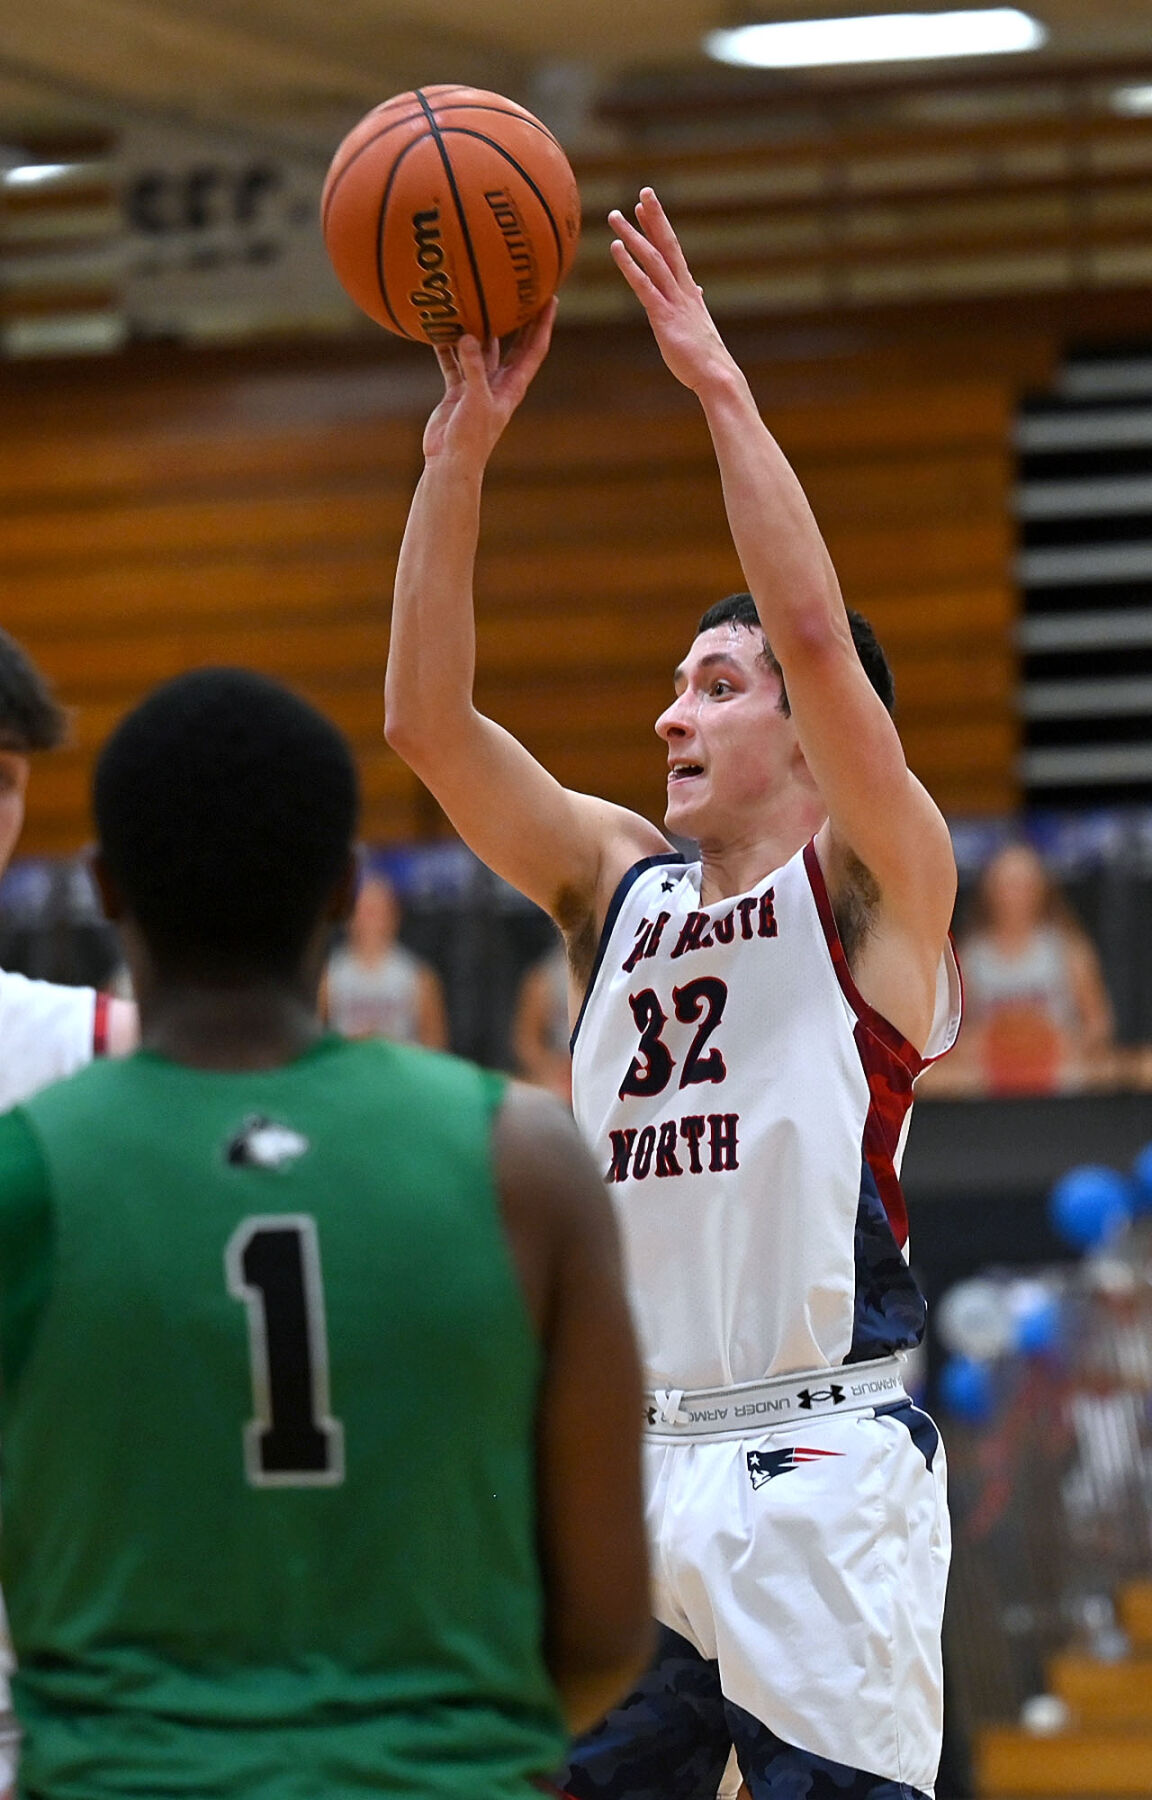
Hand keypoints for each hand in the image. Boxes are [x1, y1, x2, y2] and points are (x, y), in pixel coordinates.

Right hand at [422, 299, 556, 462]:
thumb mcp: (476, 400)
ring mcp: (478, 386)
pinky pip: (454, 362)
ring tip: (477, 301)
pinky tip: (439, 328)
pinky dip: (447, 347)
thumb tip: (468, 336)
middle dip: (520, 319)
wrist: (450, 461)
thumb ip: (473, 367)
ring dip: (479, 328)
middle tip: (522, 291)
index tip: (550, 299)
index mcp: (513, 386)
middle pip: (514, 344)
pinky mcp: (458, 391)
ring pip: (481, 349)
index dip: (543, 324)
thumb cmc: (471, 438)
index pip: (534, 349)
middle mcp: (499, 383)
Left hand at [609, 189, 733, 392]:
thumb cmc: (705, 355)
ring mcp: (673, 301)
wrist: (715, 375)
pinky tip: (615, 248)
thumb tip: (698, 291)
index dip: (659, 227)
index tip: (647, 206)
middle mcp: (682, 289)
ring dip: (634, 236)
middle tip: (643, 191)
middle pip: (667, 245)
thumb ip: (695, 304)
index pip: (672, 250)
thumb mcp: (698, 324)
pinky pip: (644, 285)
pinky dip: (629, 265)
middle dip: (655, 217)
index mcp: (688, 290)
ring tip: (615, 216)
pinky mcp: (663, 316)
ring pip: (653, 259)